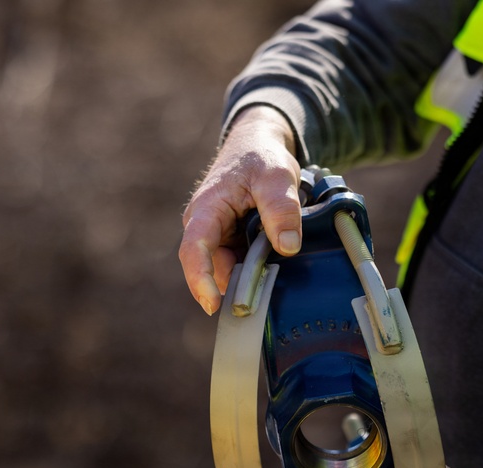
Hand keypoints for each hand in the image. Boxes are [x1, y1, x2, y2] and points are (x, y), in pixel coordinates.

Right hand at [179, 105, 301, 314]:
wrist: (256, 148)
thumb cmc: (260, 157)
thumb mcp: (276, 175)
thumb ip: (281, 208)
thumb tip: (288, 247)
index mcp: (206, 209)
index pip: (194, 250)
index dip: (199, 279)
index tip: (211, 304)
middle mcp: (204, 228)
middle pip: (214, 268)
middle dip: (238, 283)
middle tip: (268, 292)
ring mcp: (216, 238)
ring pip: (230, 270)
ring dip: (251, 275)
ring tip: (277, 268)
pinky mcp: (229, 244)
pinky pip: (240, 265)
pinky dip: (256, 269)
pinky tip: (275, 265)